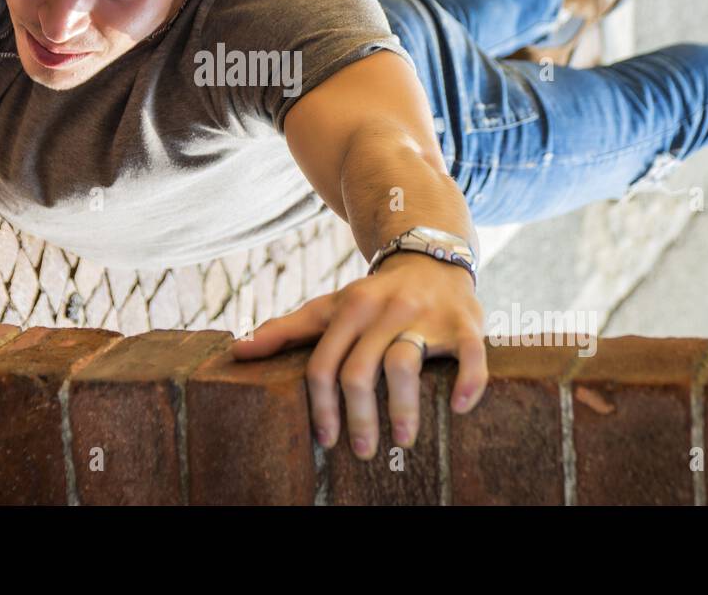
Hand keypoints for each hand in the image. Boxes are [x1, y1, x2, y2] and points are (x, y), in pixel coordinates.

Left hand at [230, 252, 486, 459]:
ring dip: (402, 409)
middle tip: (361, 450)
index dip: (320, 406)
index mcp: (351, 307)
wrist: (432, 256)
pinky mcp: (464, 322)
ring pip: (404, 365)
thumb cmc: (374, 296)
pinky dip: (467, 382)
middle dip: (358, 418)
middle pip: (360, 371)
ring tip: (403, 441)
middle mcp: (386, 309)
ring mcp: (426, 315)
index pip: (324, 364)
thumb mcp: (331, 306)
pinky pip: (470, 354)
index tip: (325, 439)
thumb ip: (287, 329)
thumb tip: (237, 351)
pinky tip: (459, 409)